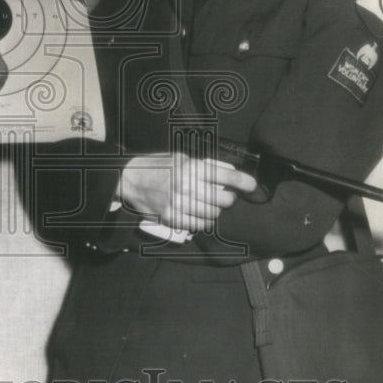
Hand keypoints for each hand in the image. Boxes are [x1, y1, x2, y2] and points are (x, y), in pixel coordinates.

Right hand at [119, 154, 257, 232]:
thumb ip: (201, 164)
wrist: (130, 180)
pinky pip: (199, 225)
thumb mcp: (179, 157)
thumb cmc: (156, 166)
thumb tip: (225, 173)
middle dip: (229, 199)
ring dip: (216, 211)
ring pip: (213, 214)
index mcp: (191, 167)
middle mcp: (187, 185)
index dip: (244, 182)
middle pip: (224, 199)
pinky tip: (202, 216)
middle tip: (227, 197)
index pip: (227, 176)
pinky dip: (205, 222)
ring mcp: (179, 203)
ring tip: (211, 206)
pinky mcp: (171, 217)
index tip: (252, 186)